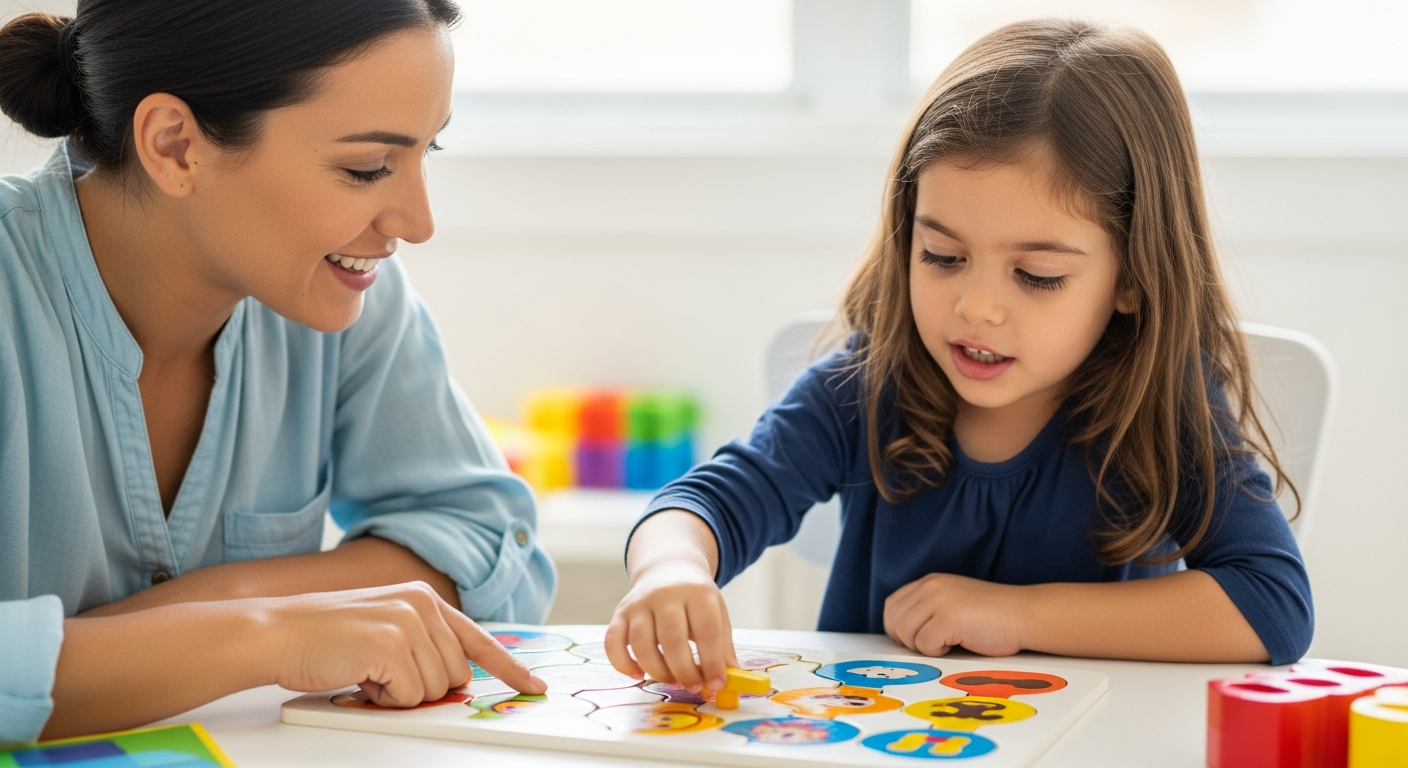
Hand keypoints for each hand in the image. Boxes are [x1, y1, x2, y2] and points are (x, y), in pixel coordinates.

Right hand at [267, 582, 545, 706]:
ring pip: (436, 690)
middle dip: (421, 688)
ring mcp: (409, 623)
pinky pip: (410, 697)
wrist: (274, 632)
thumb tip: (456, 682)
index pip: (478, 638)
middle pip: (456, 675)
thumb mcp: (385, 629)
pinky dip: (383, 700)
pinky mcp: (392, 646)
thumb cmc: (323, 640)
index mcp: (425, 598)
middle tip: (379, 675)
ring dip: (399, 695)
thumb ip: (423, 645)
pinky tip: (357, 677)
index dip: (510, 668)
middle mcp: (423, 604)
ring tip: (365, 672)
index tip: (535, 686)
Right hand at [604, 559, 737, 693]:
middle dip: (684, 671)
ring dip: (658, 671)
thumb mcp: (717, 613)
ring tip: (673, 681)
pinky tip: (638, 674)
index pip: (706, 631)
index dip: (712, 663)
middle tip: (694, 687)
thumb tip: (727, 682)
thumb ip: (723, 647)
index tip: (716, 684)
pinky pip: (613, 643)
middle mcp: (665, 594)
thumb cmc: (696, 598)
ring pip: (641, 644)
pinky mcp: (620, 613)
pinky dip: (623, 664)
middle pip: (672, 639)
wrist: (668, 569)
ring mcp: (639, 603)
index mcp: (697, 592)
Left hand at [883, 573, 1026, 656]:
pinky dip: (938, 651)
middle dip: (910, 641)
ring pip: (906, 635)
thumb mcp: (952, 602)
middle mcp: (930, 587)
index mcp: (929, 582)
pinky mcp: (948, 618)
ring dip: (925, 646)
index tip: (917, 639)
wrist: (1024, 614)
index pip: (891, 606)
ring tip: (949, 641)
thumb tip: (900, 634)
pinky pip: (925, 645)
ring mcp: (938, 601)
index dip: (898, 628)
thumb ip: (927, 610)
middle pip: (895, 622)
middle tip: (936, 644)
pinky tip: (958, 643)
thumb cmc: (992, 616)